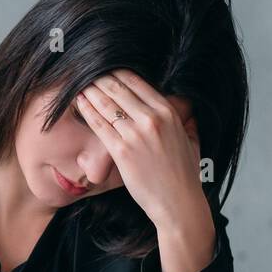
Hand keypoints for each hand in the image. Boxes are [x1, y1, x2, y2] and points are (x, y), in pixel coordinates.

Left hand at [74, 69, 204, 226]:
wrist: (178, 202)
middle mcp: (152, 119)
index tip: (107, 69)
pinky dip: (87, 110)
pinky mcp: (121, 151)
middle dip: (100, 78)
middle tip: (88, 72)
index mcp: (168, 113)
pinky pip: (99, 124)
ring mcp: (135, 135)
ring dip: (90, 91)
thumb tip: (185, 106)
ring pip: (106, 104)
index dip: (118, 73)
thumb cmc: (184, 174)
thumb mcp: (191, 139)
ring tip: (80, 83)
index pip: (137, 82)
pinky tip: (79, 102)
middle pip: (119, 89)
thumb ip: (186, 119)